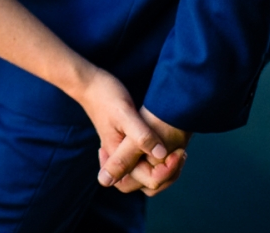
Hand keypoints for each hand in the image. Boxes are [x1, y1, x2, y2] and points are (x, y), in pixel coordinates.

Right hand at [75, 70, 169, 187]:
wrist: (90, 85)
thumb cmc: (106, 96)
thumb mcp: (125, 113)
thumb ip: (142, 135)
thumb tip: (161, 155)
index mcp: (119, 156)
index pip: (148, 180)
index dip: (166, 170)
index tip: (177, 151)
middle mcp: (120, 159)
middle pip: (147, 184)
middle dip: (167, 173)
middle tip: (179, 153)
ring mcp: (122, 152)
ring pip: (147, 175)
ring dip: (164, 168)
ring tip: (175, 150)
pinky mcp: (126, 145)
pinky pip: (144, 162)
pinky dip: (158, 159)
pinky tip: (166, 144)